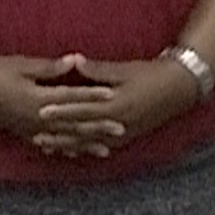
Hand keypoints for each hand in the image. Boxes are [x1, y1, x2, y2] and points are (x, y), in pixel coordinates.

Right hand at [0, 54, 116, 156]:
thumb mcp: (23, 64)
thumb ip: (50, 67)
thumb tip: (75, 60)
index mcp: (39, 98)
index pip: (73, 98)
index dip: (94, 97)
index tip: (114, 96)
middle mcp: (37, 118)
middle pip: (73, 124)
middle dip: (98, 128)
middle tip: (121, 130)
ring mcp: (29, 128)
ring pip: (63, 140)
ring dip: (84, 145)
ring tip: (104, 151)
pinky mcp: (21, 132)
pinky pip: (46, 145)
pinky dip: (61, 150)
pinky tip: (71, 155)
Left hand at [37, 56, 201, 152]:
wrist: (178, 88)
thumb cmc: (150, 74)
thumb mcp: (124, 70)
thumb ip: (98, 70)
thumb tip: (75, 62)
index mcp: (115, 105)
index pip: (82, 109)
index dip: (60, 111)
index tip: (40, 111)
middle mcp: (118, 123)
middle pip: (82, 131)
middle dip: (59, 135)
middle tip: (36, 136)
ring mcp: (123, 133)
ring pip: (90, 143)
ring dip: (69, 146)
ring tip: (48, 148)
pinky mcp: (127, 136)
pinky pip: (102, 146)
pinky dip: (85, 149)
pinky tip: (71, 151)